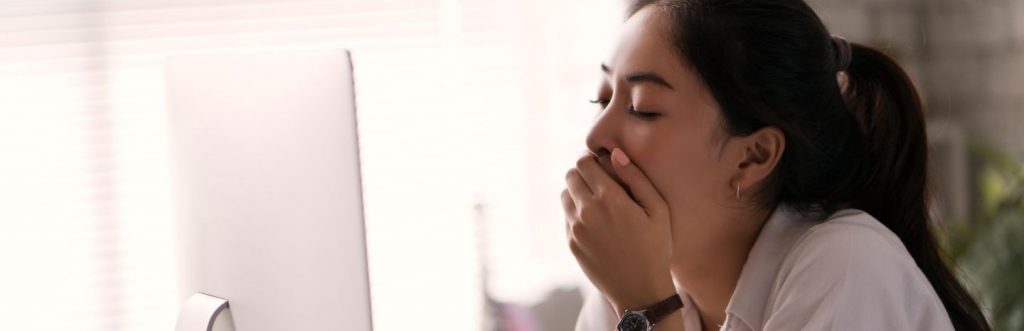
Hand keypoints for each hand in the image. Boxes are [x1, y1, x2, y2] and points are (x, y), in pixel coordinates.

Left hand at [562, 148, 675, 312]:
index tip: (602, 165)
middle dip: (583, 173)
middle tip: (600, 181)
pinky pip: (567, 217)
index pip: (584, 163)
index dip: (592, 160)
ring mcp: (576, 229)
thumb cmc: (655, 248)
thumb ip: (636, 178)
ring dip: (577, 192)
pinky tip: (596, 222)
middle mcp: (587, 211)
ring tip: (598, 201)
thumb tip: (614, 154)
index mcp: (610, 199)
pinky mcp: (571, 243)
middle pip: (571, 176)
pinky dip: (576, 212)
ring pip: (565, 195)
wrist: (641, 291)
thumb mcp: (658, 210)